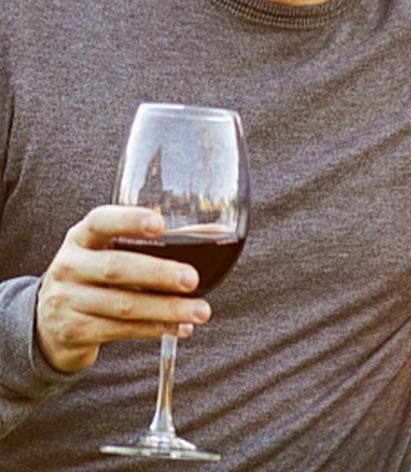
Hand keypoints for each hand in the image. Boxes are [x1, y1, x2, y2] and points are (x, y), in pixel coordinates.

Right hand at [36, 206, 210, 373]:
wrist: (49, 321)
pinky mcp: (73, 331)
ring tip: (200, 311)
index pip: (101, 221)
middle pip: (116, 267)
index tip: (159, 224)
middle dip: (158, 274)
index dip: (129, 220)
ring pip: (123, 305)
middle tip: (192, 279)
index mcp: (82, 236)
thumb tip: (219, 232)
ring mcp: (67, 300)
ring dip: (166, 309)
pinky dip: (154, 329)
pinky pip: (120, 331)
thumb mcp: (114, 250)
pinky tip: (179, 328)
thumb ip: (161, 240)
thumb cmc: (97, 273)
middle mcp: (69, 265)